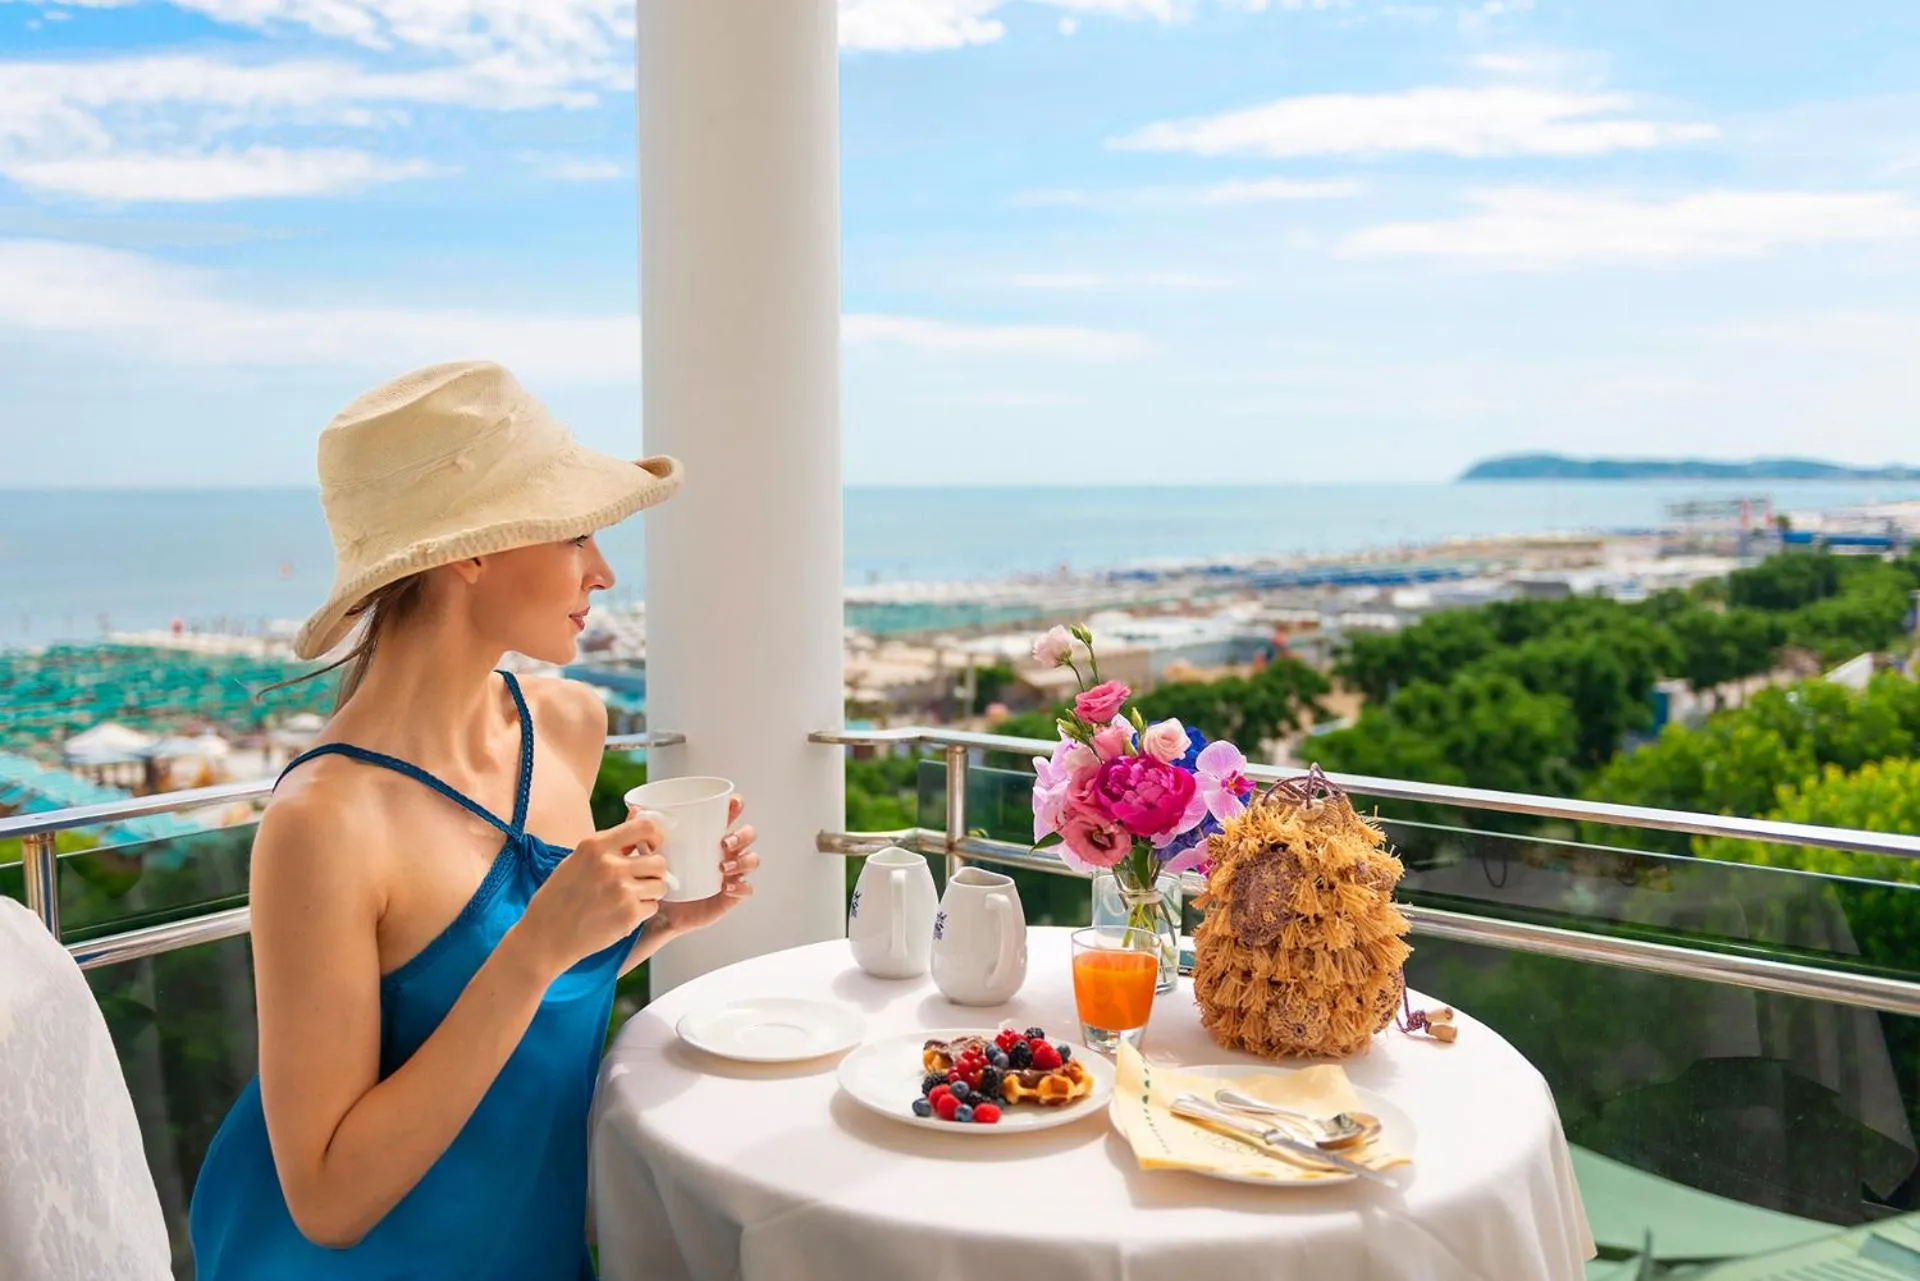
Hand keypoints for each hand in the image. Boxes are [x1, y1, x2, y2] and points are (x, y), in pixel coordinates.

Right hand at [513, 811, 669, 976]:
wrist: (545, 936)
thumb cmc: (558, 897)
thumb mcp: (577, 859)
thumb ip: (610, 840)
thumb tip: (638, 813)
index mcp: (595, 845)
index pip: (645, 827)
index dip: (656, 836)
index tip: (653, 846)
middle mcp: (610, 865)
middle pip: (659, 861)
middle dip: (653, 872)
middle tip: (640, 881)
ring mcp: (621, 890)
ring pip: (660, 885)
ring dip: (650, 893)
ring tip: (629, 898)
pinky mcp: (629, 914)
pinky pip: (653, 907)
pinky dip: (642, 912)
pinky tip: (622, 914)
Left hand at [656, 795, 758, 935]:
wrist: (657, 912)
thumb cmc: (658, 877)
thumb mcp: (648, 854)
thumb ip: (642, 832)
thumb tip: (635, 809)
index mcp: (709, 836)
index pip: (730, 815)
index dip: (736, 806)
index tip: (732, 804)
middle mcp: (724, 852)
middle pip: (748, 835)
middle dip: (742, 835)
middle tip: (724, 842)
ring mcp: (730, 874)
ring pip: (751, 860)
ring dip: (743, 860)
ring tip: (723, 867)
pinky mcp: (730, 896)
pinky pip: (747, 889)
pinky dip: (741, 886)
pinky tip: (727, 887)